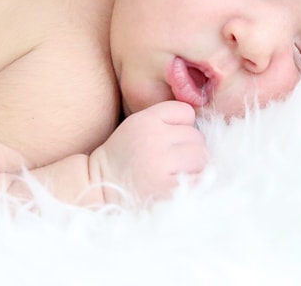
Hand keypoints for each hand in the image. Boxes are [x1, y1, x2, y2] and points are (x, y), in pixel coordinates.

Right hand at [89, 101, 207, 203]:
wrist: (98, 187)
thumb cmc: (124, 157)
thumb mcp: (137, 126)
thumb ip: (165, 120)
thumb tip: (200, 126)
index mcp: (146, 120)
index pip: (186, 112)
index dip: (183, 126)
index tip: (171, 140)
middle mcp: (154, 139)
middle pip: (197, 137)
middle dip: (190, 149)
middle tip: (172, 162)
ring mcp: (160, 164)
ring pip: (202, 157)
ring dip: (195, 167)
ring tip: (176, 173)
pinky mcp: (166, 188)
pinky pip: (199, 179)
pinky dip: (195, 182)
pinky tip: (179, 185)